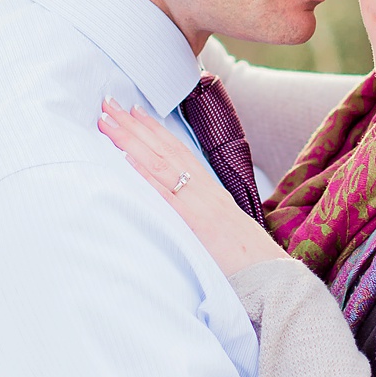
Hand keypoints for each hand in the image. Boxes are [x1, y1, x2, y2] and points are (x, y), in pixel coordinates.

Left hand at [98, 100, 285, 276]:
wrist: (268, 274)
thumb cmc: (245, 257)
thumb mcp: (222, 226)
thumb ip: (200, 212)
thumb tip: (178, 206)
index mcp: (210, 188)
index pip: (177, 150)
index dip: (153, 128)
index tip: (132, 110)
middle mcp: (204, 187)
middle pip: (164, 148)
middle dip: (133, 124)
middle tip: (107, 102)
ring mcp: (200, 201)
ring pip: (160, 162)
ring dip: (130, 140)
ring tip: (107, 121)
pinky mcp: (195, 220)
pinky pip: (166, 193)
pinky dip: (145, 174)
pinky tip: (125, 159)